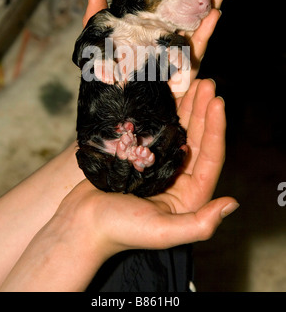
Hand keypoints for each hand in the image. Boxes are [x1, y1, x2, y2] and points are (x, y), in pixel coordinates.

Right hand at [56, 79, 237, 261]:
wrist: (81, 223)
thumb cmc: (119, 230)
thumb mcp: (162, 232)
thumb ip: (200, 224)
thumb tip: (233, 203)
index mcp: (190, 196)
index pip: (210, 158)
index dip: (216, 129)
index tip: (217, 102)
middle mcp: (180, 177)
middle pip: (198, 139)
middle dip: (204, 110)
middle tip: (207, 83)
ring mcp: (161, 163)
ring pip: (181, 130)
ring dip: (189, 106)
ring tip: (196, 82)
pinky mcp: (143, 154)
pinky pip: (160, 128)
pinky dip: (167, 111)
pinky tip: (170, 94)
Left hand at [82, 0, 237, 101]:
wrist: (119, 120)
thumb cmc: (110, 84)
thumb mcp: (99, 47)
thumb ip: (97, 21)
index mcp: (155, 25)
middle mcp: (172, 35)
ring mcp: (181, 53)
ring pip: (203, 18)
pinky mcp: (184, 74)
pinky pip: (196, 49)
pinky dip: (206, 30)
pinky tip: (216, 12)